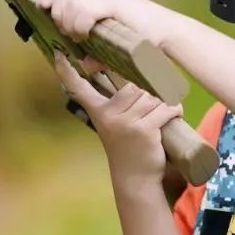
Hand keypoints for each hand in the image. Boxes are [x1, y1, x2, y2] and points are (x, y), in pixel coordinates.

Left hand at [42, 0, 168, 47]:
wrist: (168, 33)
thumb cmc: (145, 39)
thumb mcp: (115, 43)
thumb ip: (98, 52)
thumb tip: (85, 64)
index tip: (46, 7)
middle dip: (58, 11)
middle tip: (68, 31)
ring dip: (68, 20)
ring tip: (78, 36)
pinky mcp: (114, 3)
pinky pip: (85, 9)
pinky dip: (79, 25)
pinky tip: (85, 35)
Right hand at [55, 53, 179, 186]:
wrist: (135, 180)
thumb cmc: (128, 148)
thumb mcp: (114, 125)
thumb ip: (119, 105)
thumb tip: (139, 77)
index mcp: (98, 111)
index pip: (79, 88)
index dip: (67, 71)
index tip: (59, 54)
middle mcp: (108, 114)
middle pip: (134, 86)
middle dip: (147, 94)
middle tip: (152, 108)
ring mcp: (125, 122)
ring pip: (151, 96)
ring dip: (162, 103)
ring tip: (162, 115)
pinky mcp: (144, 129)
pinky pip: (165, 108)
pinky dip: (174, 109)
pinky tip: (173, 116)